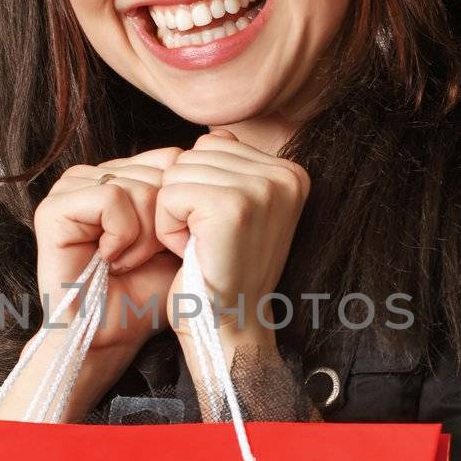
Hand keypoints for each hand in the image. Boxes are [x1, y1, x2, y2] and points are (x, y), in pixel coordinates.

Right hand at [32, 148, 183, 354]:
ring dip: (143, 235)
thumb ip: (195, 189)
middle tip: (141, 258)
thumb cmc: (147, 293)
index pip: (171, 160)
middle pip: (158, 172)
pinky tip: (110, 258)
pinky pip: (111, 196)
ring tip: (125, 261)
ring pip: (138, 185)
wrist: (113, 335)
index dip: (179, 208)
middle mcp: (94, 176)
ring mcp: (70, 189)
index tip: (166, 246)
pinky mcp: (53, 209)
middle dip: (162, 224)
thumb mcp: (183, 233)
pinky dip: (122, 234)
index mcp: (121, 176)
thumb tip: (220, 135)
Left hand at [154, 129, 310, 342]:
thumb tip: (218, 131)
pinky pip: (170, 194)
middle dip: (186, 199)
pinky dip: (168, 228)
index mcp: (292, 172)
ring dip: (175, 214)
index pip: (215, 144)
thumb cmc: (223, 273)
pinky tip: (192, 253)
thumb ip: (231, 167)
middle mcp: (286, 175)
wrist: (228, 329)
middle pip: (195, 153)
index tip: (220, 230)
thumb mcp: (237, 212)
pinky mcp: (233, 206)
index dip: (201, 188)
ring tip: (202, 247)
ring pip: (179, 172)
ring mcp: (263, 189)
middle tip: (208, 242)